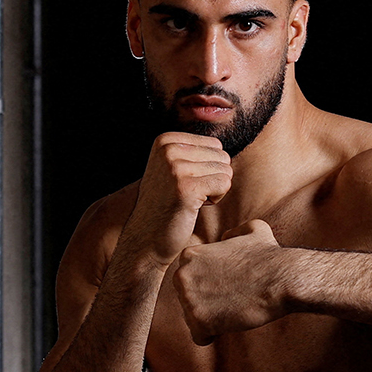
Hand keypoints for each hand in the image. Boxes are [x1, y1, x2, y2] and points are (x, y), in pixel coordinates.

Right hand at [119, 132, 231, 264]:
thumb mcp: (172, 167)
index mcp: (165, 140)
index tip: (185, 182)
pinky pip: (224, 184)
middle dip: (213, 178)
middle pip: (222, 156)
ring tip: (190, 200)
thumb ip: (192, 150)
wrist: (146, 237)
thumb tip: (220, 134)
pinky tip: (194, 207)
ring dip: (214, 190)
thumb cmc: (166, 203)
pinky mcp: (186, 187)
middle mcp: (168, 149)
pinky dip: (216, 199)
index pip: (215, 144)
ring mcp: (176, 167)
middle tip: (189, 194)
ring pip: (226, 171)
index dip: (207, 168)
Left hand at [170, 220, 289, 344]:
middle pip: (187, 300)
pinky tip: (230, 322)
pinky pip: (199, 337)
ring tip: (233, 309)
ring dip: (212, 319)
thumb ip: (234, 231)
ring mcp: (188, 299)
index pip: (188, 280)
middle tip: (233, 298)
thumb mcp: (253, 229)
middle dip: (207, 304)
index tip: (230, 285)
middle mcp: (182, 275)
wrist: (281, 279)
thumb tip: (226, 237)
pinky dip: (213, 335)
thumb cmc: (270, 256)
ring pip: (192, 319)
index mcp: (189, 256)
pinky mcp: (199, 320)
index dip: (211, 286)